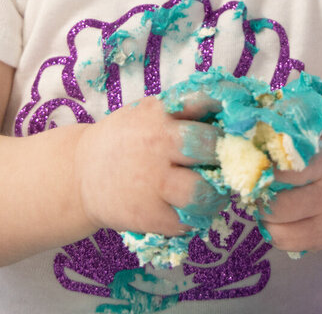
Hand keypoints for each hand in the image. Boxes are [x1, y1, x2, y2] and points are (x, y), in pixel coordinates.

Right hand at [74, 95, 227, 235]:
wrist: (80, 174)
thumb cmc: (125, 140)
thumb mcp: (146, 113)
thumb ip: (182, 112)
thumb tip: (233, 109)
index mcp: (160, 114)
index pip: (204, 100)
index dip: (230, 107)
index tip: (241, 118)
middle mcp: (157, 144)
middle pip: (212, 147)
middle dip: (226, 155)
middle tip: (227, 163)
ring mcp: (152, 182)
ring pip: (204, 192)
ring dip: (216, 195)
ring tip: (212, 193)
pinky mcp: (148, 215)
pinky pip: (189, 222)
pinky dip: (196, 218)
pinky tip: (188, 209)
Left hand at [260, 112, 321, 252]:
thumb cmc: (317, 152)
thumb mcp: (311, 123)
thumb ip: (282, 111)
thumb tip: (240, 107)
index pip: (289, 128)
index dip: (262, 135)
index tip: (249, 138)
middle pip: (276, 173)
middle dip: (254, 174)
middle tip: (246, 173)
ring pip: (276, 209)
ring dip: (259, 204)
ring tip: (261, 194)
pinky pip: (282, 237)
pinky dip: (270, 229)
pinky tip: (276, 216)